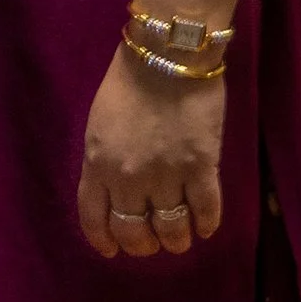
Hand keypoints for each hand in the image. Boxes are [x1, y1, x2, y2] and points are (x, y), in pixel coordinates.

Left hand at [77, 45, 225, 261]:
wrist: (169, 52)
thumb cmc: (130, 80)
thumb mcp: (100, 123)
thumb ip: (104, 160)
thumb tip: (115, 191)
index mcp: (98, 164)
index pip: (94, 219)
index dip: (104, 241)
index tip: (113, 249)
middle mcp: (128, 178)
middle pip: (133, 232)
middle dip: (143, 244)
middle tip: (153, 240)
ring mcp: (166, 175)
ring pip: (171, 230)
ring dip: (175, 240)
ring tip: (181, 237)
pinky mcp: (201, 167)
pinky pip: (205, 211)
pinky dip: (206, 224)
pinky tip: (206, 226)